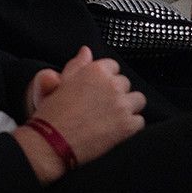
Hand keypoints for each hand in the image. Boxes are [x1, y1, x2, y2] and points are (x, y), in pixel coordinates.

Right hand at [28, 47, 144, 164]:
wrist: (52, 141)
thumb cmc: (53, 112)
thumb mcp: (62, 82)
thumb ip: (78, 64)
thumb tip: (86, 50)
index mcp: (97, 70)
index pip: (113, 67)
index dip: (105, 79)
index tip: (98, 90)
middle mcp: (112, 84)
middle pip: (125, 84)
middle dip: (116, 93)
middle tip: (102, 106)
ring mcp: (122, 105)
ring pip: (138, 100)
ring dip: (128, 107)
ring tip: (113, 117)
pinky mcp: (127, 125)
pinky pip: (139, 121)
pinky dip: (130, 126)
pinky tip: (116, 130)